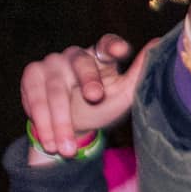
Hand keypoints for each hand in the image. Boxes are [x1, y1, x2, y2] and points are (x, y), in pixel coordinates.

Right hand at [19, 35, 157, 158]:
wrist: (72, 126)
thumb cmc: (102, 106)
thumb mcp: (123, 95)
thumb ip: (138, 73)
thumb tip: (158, 43)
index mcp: (101, 56)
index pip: (107, 43)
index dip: (113, 45)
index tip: (120, 51)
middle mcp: (76, 55)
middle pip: (82, 63)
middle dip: (88, 81)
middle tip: (95, 98)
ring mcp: (52, 63)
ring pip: (55, 89)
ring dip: (60, 121)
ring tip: (66, 148)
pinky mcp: (32, 74)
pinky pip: (35, 99)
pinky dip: (43, 123)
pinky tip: (50, 141)